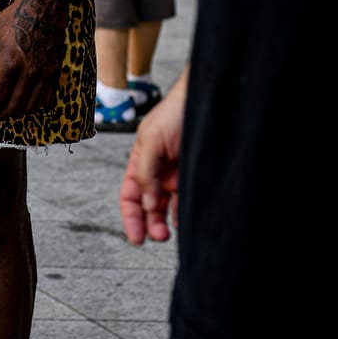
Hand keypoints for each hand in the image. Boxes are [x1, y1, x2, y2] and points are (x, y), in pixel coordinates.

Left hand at [0, 0, 68, 118]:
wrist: (45, 6)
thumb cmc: (15, 19)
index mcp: (10, 64)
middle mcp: (29, 73)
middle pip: (12, 108)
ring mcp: (44, 74)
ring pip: (29, 108)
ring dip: (14, 112)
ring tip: (4, 107)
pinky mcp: (55, 73)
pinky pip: (45, 100)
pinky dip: (32, 106)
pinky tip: (23, 101)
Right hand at [118, 67, 187, 244]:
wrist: (207, 102)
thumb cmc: (175, 113)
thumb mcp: (152, 140)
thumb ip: (146, 172)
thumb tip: (147, 203)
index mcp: (141, 162)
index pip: (130, 195)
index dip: (130, 216)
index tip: (136, 236)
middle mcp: (158, 172)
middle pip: (148, 206)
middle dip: (149, 223)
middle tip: (157, 236)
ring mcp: (177, 176)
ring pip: (168, 207)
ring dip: (166, 222)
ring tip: (169, 232)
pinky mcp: (195, 177)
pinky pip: (188, 201)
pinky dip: (184, 214)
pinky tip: (185, 221)